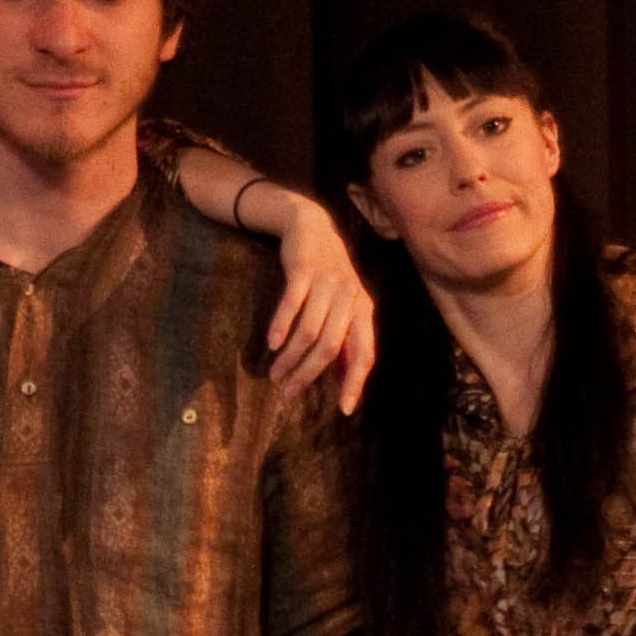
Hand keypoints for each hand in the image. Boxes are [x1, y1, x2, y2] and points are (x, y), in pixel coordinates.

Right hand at [261, 198, 375, 414]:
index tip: (343, 409)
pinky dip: (281, 326)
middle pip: (330, 347)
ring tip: (274, 374)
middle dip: (308, 374)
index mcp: (363, 311)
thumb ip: (345, 339)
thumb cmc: (327, 275)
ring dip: (290, 357)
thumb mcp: (343, 306)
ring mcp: (327, 284)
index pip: (364, 353)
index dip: (355, 383)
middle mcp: (350, 298)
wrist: (311, 226)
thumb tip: (345, 379)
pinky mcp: (304, 271)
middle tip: (287, 392)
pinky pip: (293, 304)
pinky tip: (271, 344)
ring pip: (309, 330)